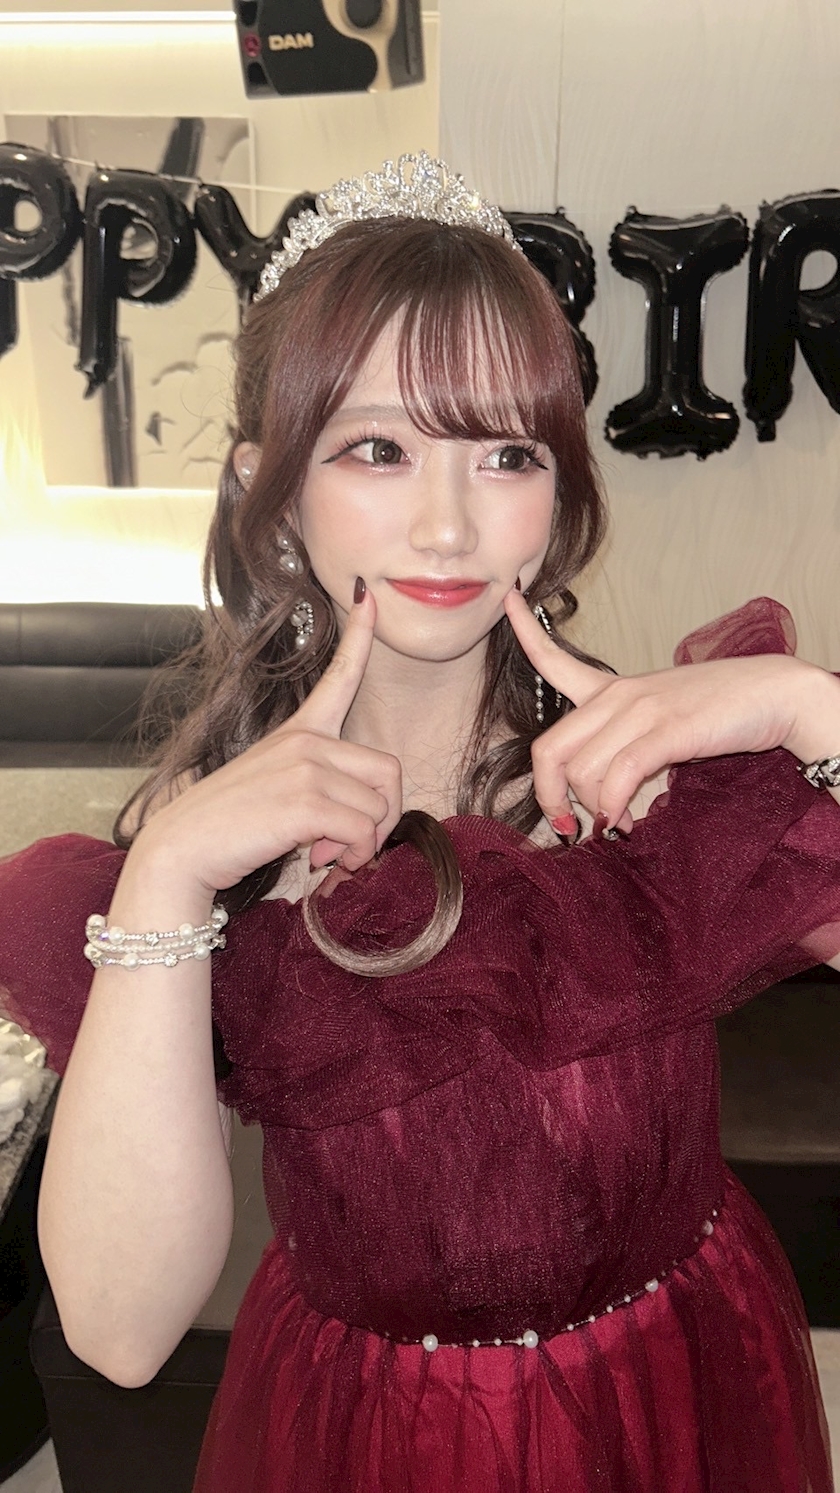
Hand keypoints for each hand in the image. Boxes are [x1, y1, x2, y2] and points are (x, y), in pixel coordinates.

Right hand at [133, 586, 401, 894]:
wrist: (180, 849)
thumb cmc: (229, 826)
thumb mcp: (275, 788)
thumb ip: (320, 788)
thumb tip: (366, 824)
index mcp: (299, 731)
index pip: (339, 676)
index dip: (360, 637)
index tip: (370, 596)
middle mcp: (307, 740)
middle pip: (389, 772)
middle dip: (381, 818)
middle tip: (346, 846)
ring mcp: (306, 767)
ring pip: (379, 808)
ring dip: (360, 846)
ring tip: (323, 854)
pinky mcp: (306, 801)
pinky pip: (362, 831)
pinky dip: (349, 856)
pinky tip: (316, 860)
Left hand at [504, 588, 834, 833]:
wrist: (775, 695)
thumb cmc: (720, 714)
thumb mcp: (661, 720)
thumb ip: (624, 750)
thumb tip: (600, 805)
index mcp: (612, 689)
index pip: (554, 658)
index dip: (525, 630)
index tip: (508, 598)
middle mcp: (617, 696)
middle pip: (549, 751)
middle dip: (550, 798)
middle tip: (568, 827)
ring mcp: (641, 710)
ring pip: (583, 773)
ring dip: (595, 811)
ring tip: (619, 823)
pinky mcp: (666, 730)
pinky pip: (618, 777)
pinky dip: (615, 808)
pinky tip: (626, 821)